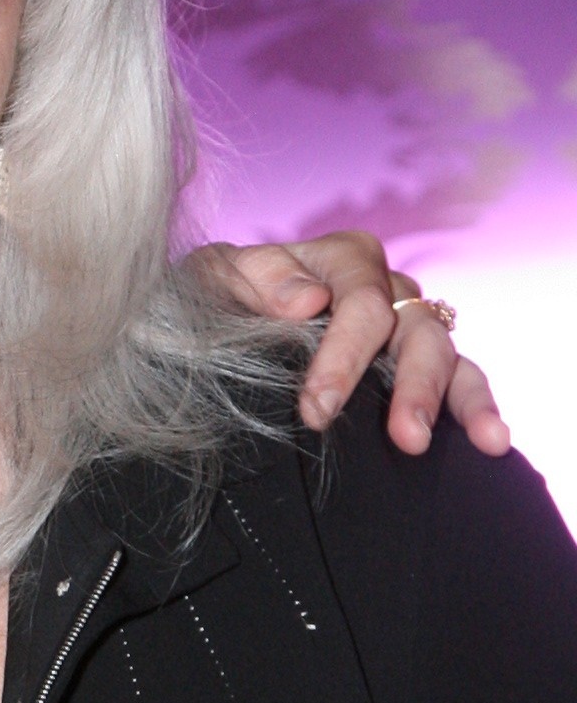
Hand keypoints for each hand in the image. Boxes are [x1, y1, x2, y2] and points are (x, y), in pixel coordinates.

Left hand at [195, 230, 508, 459]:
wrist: (210, 324)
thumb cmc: (213, 298)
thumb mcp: (213, 278)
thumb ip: (255, 279)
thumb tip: (308, 301)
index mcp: (340, 259)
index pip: (361, 302)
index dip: (344, 357)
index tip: (317, 408)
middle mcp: (384, 288)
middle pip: (416, 330)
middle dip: (412, 386)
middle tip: (406, 438)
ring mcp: (403, 327)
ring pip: (446, 355)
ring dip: (463, 401)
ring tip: (480, 442)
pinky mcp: (412, 366)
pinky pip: (458, 380)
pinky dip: (477, 408)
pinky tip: (491, 443)